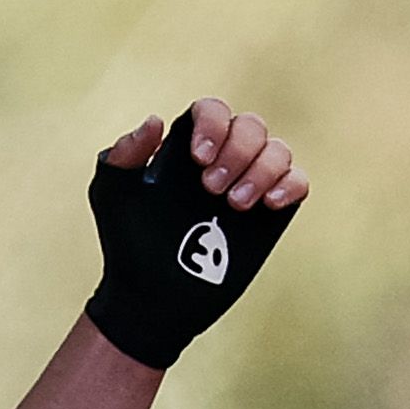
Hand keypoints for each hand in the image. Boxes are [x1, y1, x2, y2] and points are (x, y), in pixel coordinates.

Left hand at [83, 98, 306, 371]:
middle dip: (237, 152)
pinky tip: (270, 204)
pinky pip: (298, 181)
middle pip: (250, 126)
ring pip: (277, 150)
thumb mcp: (111, 196)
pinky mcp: (269, 214)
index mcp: (188, 144)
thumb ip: (123, 154)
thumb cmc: (127, 243)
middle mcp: (223, 157)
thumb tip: (155, 122)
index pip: (213, 111)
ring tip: (235, 205)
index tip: (199, 158)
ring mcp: (249, 184)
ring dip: (262, 170)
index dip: (213, 125)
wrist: (151, 297)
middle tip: (211, 190)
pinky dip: (291, 184)